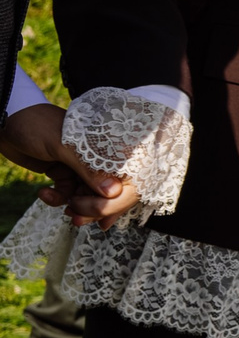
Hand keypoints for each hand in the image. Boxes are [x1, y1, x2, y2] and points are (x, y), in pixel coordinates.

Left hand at [0, 103, 141, 226]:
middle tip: (77, 217)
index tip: (98, 212)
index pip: (127, 179)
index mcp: (109, 146)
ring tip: (65, 209)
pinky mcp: (66, 172)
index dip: (117, 200)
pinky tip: (45, 192)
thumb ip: (89, 170)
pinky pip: (69, 194)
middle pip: (110, 193)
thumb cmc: (37, 125)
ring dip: (77, 207)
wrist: (6, 120)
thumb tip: (113, 193)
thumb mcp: (63, 147)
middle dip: (94, 209)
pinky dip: (58, 198)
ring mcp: (82, 167)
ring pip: (89, 197)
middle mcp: (100, 158)